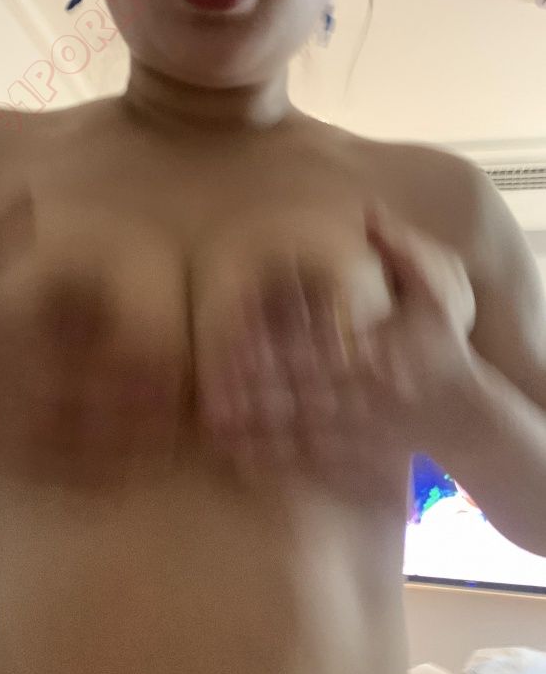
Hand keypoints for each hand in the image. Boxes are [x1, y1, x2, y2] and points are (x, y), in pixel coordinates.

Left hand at [196, 203, 477, 504]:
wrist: (464, 418)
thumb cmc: (442, 351)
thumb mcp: (437, 297)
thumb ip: (404, 253)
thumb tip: (369, 211)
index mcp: (375, 356)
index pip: (317, 348)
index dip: (275, 344)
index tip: (236, 336)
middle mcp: (360, 397)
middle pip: (298, 393)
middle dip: (252, 392)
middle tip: (209, 386)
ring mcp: (354, 432)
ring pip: (296, 431)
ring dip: (252, 427)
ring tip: (212, 421)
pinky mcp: (350, 458)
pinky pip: (306, 462)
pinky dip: (270, 459)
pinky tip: (237, 455)